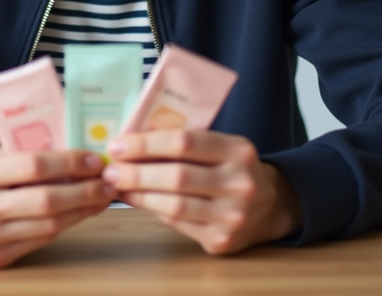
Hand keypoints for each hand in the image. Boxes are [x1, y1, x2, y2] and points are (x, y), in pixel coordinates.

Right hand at [0, 148, 113, 269]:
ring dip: (83, 210)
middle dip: (86, 190)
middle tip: (109, 181)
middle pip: (47, 200)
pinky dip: (65, 226)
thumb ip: (22, 154)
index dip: (70, 162)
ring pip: (49, 225)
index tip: (95, 158)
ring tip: (102, 196)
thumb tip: (75, 150)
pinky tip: (79, 212)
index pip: (34, 166)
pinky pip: (40, 240)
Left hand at [103, 130, 301, 254]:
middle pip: (176, 176)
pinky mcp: (222, 240)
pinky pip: (178, 223)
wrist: (270, 206)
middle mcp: (241, 183)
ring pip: (174, 205)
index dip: (145, 144)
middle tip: (110, 169)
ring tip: (118, 186)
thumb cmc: (232, 168)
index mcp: (239, 150)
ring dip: (138, 194)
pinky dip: (154, 210)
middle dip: (136, 172)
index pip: (184, 142)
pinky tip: (139, 200)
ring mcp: (233, 216)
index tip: (118, 145)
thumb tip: (130, 144)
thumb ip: (184, 142)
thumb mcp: (221, 146)